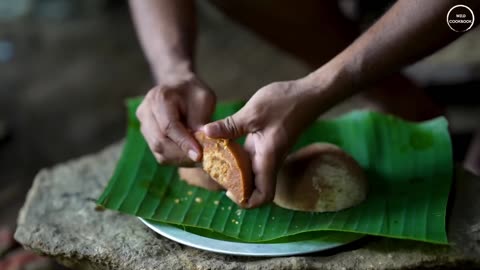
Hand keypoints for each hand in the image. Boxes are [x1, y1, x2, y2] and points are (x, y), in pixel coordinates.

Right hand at [137, 74, 215, 165]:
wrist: (179, 87)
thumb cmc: (194, 92)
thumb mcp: (204, 99)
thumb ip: (201, 120)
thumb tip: (203, 143)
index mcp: (159, 97)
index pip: (168, 126)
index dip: (184, 143)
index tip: (199, 155)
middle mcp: (146, 111)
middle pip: (160, 141)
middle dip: (182, 154)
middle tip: (202, 160)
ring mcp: (143, 125)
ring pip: (159, 151)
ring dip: (180, 159)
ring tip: (199, 160)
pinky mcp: (147, 136)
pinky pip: (160, 154)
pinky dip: (176, 159)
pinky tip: (190, 157)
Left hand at [203, 77, 328, 207]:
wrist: (308, 94)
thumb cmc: (286, 103)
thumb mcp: (253, 112)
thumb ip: (230, 125)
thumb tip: (206, 132)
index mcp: (268, 159)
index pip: (263, 196)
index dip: (246, 201)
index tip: (228, 191)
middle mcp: (269, 161)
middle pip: (254, 188)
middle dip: (234, 186)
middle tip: (214, 172)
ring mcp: (268, 154)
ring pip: (251, 174)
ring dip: (234, 172)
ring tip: (215, 159)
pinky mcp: (266, 145)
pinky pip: (251, 160)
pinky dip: (237, 158)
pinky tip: (224, 144)